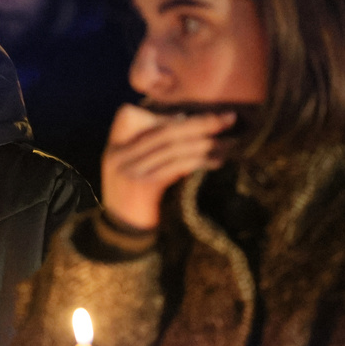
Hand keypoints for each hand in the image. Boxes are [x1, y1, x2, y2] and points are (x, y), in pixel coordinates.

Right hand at [101, 104, 235, 228]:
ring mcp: (131, 170)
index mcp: (114, 145)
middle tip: (228, 118)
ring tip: (230, 142)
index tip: (189, 117)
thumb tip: (184, 119)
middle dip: (199, 123)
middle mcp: (119, 155)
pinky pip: (177, 166)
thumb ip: (148, 143)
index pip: (133, 115)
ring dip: (206, 143)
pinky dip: (200, 161)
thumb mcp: (133, 165)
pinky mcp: (146, 186)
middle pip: (163, 131)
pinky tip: (217, 161)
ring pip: (174, 148)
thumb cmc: (133, 195)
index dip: (165, 115)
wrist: (123, 231)